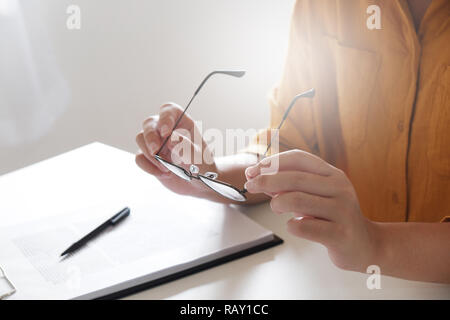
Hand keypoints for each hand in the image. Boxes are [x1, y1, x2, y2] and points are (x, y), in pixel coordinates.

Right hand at [135, 102, 217, 198]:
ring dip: (150, 155)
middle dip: (150, 137)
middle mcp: (166, 129)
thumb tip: (171, 140)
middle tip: (155, 151)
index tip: (166, 132)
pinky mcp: (148, 156)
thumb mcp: (199, 158)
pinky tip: (163, 174)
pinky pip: (139, 157)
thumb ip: (187, 148)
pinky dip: (149, 167)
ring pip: (140, 138)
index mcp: (181, 123)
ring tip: (167, 169)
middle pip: (149, 123)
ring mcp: (155, 142)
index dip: (165, 118)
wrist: (197, 183)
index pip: (169, 110)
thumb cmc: (201, 165)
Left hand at [244, 149, 379, 271]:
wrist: (364, 245)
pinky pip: (305, 227)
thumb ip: (291, 186)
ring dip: (277, 203)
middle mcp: (340, 188)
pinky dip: (292, 226)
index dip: (272, 162)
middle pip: (295, 178)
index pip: (299, 158)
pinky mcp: (340, 234)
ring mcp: (342, 211)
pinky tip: (294, 225)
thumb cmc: (333, 217)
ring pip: (297, 200)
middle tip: (250, 186)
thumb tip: (260, 178)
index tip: (252, 171)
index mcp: (332, 174)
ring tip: (276, 208)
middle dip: (266, 180)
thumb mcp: (315, 195)